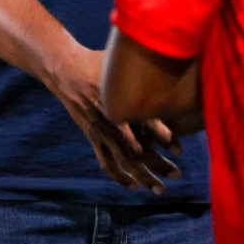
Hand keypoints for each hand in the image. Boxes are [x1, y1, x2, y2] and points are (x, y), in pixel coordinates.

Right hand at [44, 44, 181, 194]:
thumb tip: (168, 54)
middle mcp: (111, 120)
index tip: (178, 147)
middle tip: (177, 176)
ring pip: (124, 161)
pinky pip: (106, 162)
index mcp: (119, 101)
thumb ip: (141, 67)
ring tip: (159, 190)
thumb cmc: (97, 62)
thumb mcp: (118, 61)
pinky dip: (119, 176)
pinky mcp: (93, 137)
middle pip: (137, 149)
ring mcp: (101, 132)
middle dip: (158, 164)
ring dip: (142, 176)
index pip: (144, 121)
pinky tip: (133, 186)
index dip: (162, 135)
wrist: (66, 69)